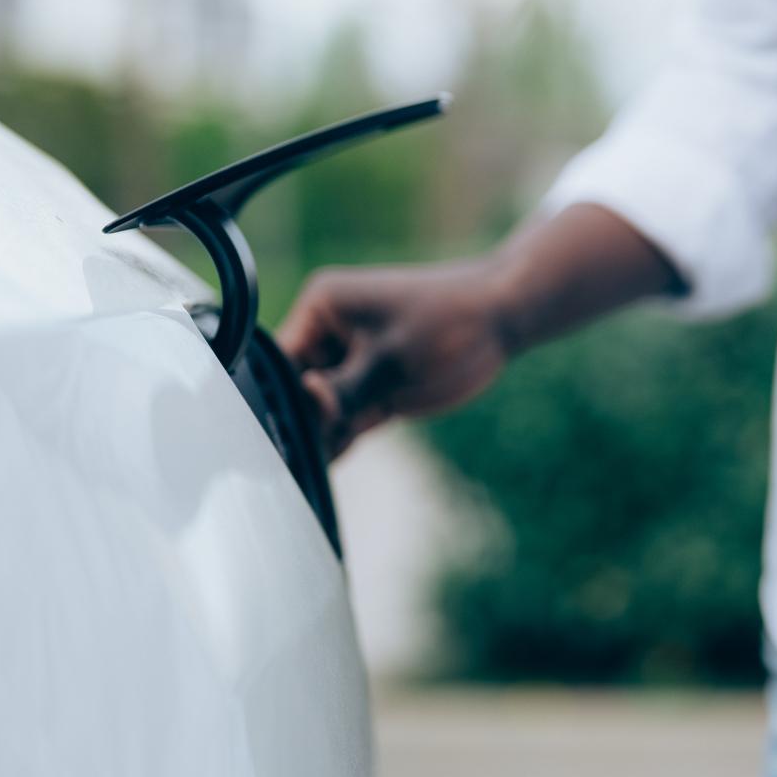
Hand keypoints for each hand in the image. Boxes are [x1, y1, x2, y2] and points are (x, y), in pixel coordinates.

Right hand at [277, 260, 518, 450]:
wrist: (503, 318)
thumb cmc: (447, 323)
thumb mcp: (388, 363)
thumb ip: (341, 393)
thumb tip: (300, 410)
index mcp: (322, 306)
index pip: (281, 362)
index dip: (277, 401)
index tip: (273, 442)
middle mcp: (329, 332)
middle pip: (295, 389)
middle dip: (299, 423)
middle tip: (291, 463)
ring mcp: (351, 361)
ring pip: (320, 410)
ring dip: (318, 438)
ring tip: (305, 470)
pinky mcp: (375, 387)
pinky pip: (345, 419)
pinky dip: (340, 441)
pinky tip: (327, 467)